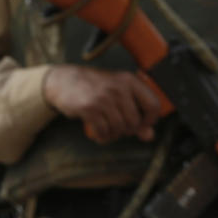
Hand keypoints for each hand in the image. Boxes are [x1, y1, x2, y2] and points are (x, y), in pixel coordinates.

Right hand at [42, 65, 160, 143]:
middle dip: (127, 130)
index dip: (150, 120)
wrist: (64, 80)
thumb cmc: (94, 86)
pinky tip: (99, 131)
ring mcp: (103, 98)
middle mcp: (118, 87)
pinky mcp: (89, 108)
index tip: (142, 124)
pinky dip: (102, 136)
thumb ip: (136, 113)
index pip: (153, 105)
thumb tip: (149, 135)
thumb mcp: (117, 93)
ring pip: (119, 129)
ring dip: (113, 134)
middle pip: (135, 122)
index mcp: (129, 80)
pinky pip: (104, 132)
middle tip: (118, 125)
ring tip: (107, 128)